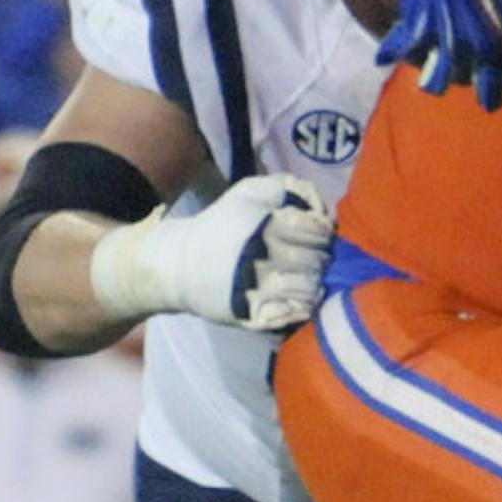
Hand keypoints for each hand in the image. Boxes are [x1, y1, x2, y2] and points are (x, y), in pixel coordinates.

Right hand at [90, 174, 333, 330]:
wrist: (179, 263)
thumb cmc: (221, 225)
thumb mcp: (249, 192)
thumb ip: (288, 187)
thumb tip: (322, 209)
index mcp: (265, 226)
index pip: (318, 232)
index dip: (321, 233)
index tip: (313, 235)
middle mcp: (264, 257)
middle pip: (318, 262)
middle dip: (318, 259)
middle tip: (308, 259)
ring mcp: (260, 288)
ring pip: (312, 290)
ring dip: (313, 284)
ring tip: (302, 278)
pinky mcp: (255, 314)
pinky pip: (297, 314)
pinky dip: (302, 306)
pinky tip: (295, 298)